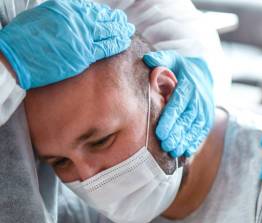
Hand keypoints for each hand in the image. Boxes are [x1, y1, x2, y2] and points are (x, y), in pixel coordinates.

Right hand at [0, 0, 134, 89]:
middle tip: (124, 21)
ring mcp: (82, 36)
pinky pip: (107, 47)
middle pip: (101, 18)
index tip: (108, 14)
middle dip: (114, 20)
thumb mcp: (41, 17)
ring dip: (120, 30)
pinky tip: (124, 42)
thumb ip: (59, 17)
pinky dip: (117, 43)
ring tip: (128, 30)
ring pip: (108, 31)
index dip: (101, 13)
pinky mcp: (84, 54)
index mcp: (64, 9)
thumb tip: (70, 18)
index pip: (89, 9)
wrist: (16, 57)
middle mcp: (76, 20)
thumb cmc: (23, 40)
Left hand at [144, 51, 214, 157]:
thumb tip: (148, 60)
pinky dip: (194, 142)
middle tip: (165, 145)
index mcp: (189, 85)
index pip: (179, 104)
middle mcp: (199, 99)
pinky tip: (185, 152)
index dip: (170, 119)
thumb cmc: (181, 69)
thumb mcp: (173, 59)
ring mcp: (205, 111)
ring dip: (185, 140)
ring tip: (173, 151)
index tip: (160, 132)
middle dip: (176, 133)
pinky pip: (201, 132)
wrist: (204, 75)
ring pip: (195, 128)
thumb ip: (162, 59)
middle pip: (187, 119)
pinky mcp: (207, 119)